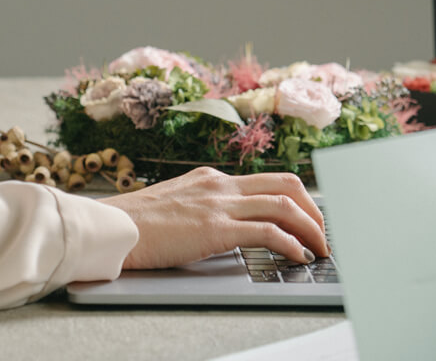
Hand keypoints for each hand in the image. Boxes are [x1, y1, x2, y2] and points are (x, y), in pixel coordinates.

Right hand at [101, 167, 327, 269]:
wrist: (111, 227)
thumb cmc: (134, 224)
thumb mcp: (175, 206)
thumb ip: (201, 209)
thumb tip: (223, 228)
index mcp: (210, 178)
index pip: (267, 180)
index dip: (296, 200)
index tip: (309, 218)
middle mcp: (219, 184)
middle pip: (286, 185)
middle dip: (314, 210)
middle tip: (324, 234)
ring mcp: (219, 203)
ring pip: (286, 205)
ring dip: (312, 229)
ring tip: (320, 250)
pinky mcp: (215, 227)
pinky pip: (268, 232)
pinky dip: (292, 244)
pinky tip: (297, 257)